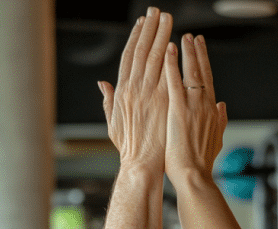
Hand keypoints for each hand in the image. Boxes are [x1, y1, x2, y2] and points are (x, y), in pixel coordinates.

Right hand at [98, 8, 171, 174]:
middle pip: (142, 51)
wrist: (142, 164)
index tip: (142, 23)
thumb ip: (108, 100)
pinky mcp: (163, 101)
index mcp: (122, 92)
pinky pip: (167, 73)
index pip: (129, 57)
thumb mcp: (113, 122)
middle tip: (156, 11)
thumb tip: (102, 84)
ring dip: (161, 35)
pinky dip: (169, 56)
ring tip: (167, 18)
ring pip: (155, 56)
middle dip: (149, 28)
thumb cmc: (130, 148)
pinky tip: (175, 42)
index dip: (136, 38)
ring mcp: (149, 94)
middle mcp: (134, 89)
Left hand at [164, 33, 227, 180]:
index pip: (209, 82)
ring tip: (183, 38)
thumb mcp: (217, 140)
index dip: (205, 65)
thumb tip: (223, 107)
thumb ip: (220, 121)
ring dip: (187, 53)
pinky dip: (172, 65)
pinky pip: (174, 82)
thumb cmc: (200, 165)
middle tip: (194, 37)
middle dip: (198, 53)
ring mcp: (193, 107)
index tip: (201, 51)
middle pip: (203, 73)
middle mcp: (206, 106)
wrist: (194, 177)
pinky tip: (168, 51)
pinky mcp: (179, 111)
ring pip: (191, 73)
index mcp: (212, 113)